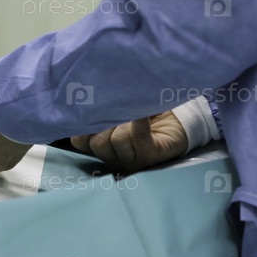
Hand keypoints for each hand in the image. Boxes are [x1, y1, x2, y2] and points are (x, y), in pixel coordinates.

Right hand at [70, 111, 187, 174]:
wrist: (178, 116)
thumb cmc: (143, 110)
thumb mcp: (115, 108)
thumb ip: (98, 108)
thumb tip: (82, 96)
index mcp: (103, 148)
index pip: (79, 141)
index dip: (84, 123)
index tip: (95, 106)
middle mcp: (115, 159)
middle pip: (97, 142)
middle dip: (107, 120)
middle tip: (121, 107)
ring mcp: (133, 161)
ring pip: (116, 140)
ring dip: (125, 119)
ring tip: (136, 110)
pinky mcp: (151, 156)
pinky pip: (137, 136)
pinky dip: (138, 120)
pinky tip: (141, 110)